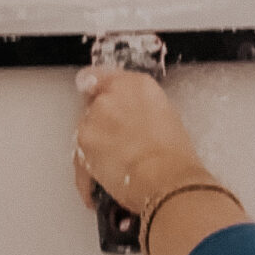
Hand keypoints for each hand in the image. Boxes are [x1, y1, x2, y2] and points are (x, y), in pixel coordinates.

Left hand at [73, 68, 209, 213]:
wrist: (164, 178)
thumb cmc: (174, 156)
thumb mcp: (166, 119)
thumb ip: (141, 108)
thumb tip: (131, 117)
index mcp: (136, 84)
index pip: (101, 76)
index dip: (97, 89)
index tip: (95, 97)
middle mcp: (111, 94)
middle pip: (94, 105)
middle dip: (102, 123)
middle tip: (120, 144)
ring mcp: (93, 116)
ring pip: (86, 129)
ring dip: (96, 144)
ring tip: (117, 165)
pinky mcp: (82, 140)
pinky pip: (80, 154)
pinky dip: (89, 167)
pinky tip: (106, 178)